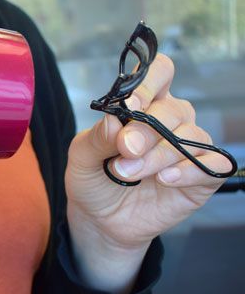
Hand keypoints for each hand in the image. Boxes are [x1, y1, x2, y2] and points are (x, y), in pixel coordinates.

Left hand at [65, 54, 230, 293]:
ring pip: (189, 137)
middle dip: (145, 131)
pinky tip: (166, 179)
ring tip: (129, 173)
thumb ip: (97, 136)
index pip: (160, 72)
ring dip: (157, 156)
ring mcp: (188, 147)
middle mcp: (170, 120)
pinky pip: (212, 164)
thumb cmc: (92, 180)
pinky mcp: (202, 176)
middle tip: (124, 151)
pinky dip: (190, 170)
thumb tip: (115, 119)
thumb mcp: (81, 157)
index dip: (149, 83)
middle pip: (172, 109)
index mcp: (143, 105)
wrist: (99, 221)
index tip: (130, 104)